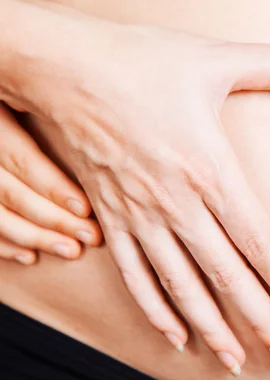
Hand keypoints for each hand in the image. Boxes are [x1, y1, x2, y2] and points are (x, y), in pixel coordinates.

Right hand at [0, 103, 101, 263]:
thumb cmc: (15, 85)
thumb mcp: (23, 91)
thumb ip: (55, 107)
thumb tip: (110, 127)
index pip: (20, 158)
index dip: (52, 186)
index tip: (87, 209)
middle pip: (8, 190)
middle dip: (52, 219)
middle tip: (90, 237)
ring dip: (32, 237)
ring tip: (70, 251)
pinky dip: (2, 244)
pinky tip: (29, 257)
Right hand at [1, 7, 269, 374]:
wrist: (63, 66)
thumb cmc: (140, 61)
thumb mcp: (218, 57)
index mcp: (209, 168)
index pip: (258, 241)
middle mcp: (176, 203)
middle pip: (226, 276)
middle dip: (260, 320)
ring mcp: (139, 215)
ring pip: (181, 287)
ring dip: (212, 328)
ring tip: (236, 361)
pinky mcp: (111, 217)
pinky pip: (133, 275)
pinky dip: (154, 309)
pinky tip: (175, 334)